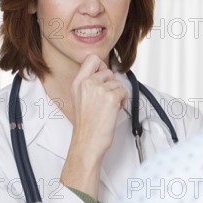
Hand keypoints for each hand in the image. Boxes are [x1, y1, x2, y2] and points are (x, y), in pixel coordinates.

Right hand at [61, 54, 127, 196]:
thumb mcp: (80, 99)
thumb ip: (89, 84)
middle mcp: (87, 83)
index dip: (101, 66)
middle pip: (108, 71)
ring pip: (117, 82)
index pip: (91, 59)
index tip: (103, 77)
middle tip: (106, 98)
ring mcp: (99, 89)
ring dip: (118, 94)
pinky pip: (124, 90)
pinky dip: (123, 100)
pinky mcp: (111, 97)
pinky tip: (115, 109)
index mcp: (77, 83)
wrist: (87, 142)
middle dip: (111, 84)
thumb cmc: (86, 126)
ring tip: (110, 107)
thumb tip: (105, 74)